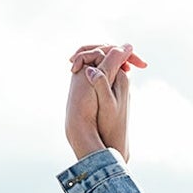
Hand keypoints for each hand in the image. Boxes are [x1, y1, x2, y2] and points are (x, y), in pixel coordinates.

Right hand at [66, 41, 144, 160]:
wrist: (115, 141)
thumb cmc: (111, 125)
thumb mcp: (106, 104)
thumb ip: (101, 84)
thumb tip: (91, 68)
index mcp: (122, 78)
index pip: (110, 52)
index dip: (92, 52)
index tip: (74, 61)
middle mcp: (122, 78)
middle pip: (107, 54)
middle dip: (89, 52)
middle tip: (71, 60)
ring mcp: (116, 84)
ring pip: (103, 63)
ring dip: (89, 60)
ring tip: (73, 67)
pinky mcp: (111, 91)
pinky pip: (101, 72)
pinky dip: (90, 70)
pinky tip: (78, 75)